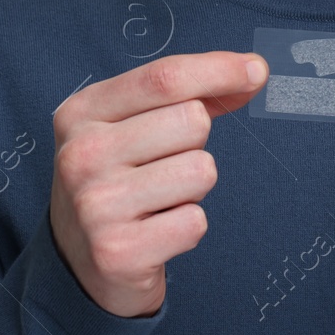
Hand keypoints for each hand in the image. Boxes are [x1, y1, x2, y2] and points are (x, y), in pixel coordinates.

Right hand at [50, 50, 267, 316]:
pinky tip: (155, 233)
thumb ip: (189, 93)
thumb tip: (252, 71)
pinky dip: (187, 228)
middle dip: (195, 144)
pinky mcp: (117, 252)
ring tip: (157, 202)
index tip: (256, 71)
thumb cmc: (120, 181)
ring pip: (201, 170)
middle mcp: (81, 154)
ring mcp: (96, 204)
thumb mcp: (134, 125)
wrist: (78, 264)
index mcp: (82, 112)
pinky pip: (195, 222)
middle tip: (162, 169)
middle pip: (192, 121)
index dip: (219, 70)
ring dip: (193, 190)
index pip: (165, 78)